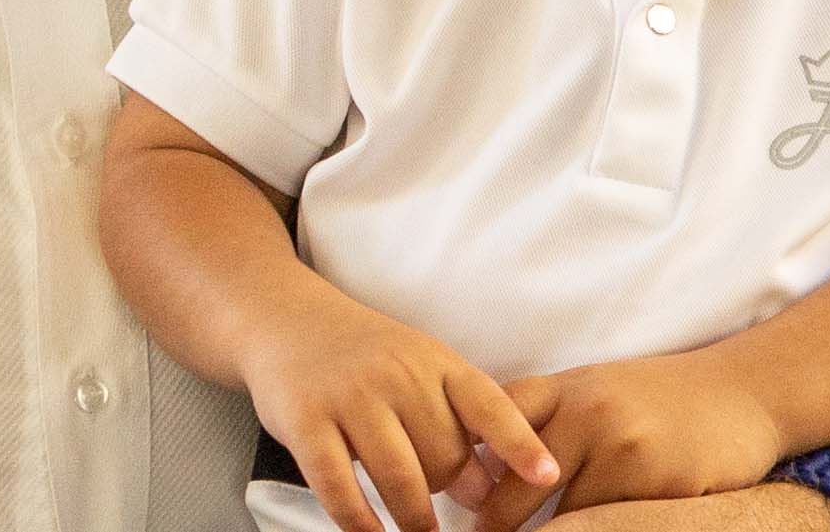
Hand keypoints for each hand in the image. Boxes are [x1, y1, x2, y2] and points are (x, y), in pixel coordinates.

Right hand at [246, 297, 555, 531]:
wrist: (281, 318)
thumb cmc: (363, 356)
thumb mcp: (417, 370)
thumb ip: (454, 423)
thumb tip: (486, 493)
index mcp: (432, 360)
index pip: (486, 402)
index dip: (519, 442)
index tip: (548, 477)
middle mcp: (393, 373)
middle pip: (444, 457)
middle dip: (447, 490)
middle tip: (437, 499)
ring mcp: (347, 395)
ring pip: (401, 479)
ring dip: (415, 521)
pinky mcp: (304, 420)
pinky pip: (340, 488)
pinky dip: (360, 523)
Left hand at [464, 353, 785, 518]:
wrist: (740, 393)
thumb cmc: (659, 398)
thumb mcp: (597, 389)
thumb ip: (550, 418)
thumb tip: (489, 462)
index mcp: (565, 386)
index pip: (498, 422)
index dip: (470, 464)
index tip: (454, 501)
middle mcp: (587, 413)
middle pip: (519, 481)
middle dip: (497, 519)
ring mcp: (624, 449)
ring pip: (570, 515)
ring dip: (556, 531)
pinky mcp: (660, 485)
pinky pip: (615, 525)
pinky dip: (602, 531)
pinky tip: (596, 529)